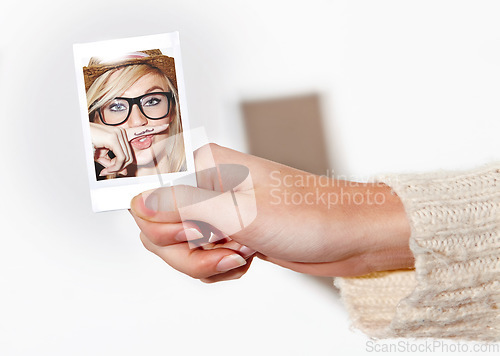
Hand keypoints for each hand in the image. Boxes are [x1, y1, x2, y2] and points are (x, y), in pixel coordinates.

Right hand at [90, 122, 132, 175]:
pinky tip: (106, 169)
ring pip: (126, 158)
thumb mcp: (101, 155)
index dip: (121, 166)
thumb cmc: (87, 143)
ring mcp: (118, 134)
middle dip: (118, 168)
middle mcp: (121, 132)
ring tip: (105, 171)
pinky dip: (115, 167)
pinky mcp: (113, 138)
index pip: (128, 154)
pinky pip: (121, 158)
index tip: (109, 171)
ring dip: (116, 168)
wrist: (76, 135)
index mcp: (120, 134)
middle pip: (129, 157)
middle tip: (107, 172)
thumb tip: (125, 171)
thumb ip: (113, 163)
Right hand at [130, 144, 412, 282]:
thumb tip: (139, 202)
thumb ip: (184, 207)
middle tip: (222, 245)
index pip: (147, 187)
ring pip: (176, 247)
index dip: (157, 218)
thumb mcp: (241, 213)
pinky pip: (198, 259)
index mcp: (203, 163)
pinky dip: (216, 268)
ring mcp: (215, 211)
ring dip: (203, 262)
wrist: (345, 236)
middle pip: (156, 224)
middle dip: (185, 248)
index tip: (187, 230)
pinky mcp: (226, 233)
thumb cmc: (308, 214)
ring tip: (241, 254)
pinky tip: (245, 259)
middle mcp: (204, 185)